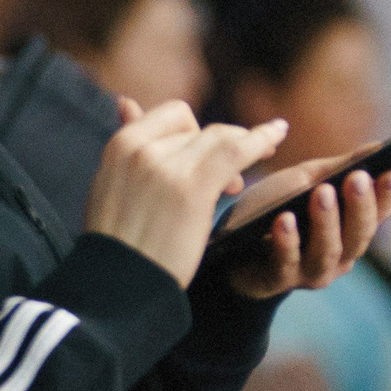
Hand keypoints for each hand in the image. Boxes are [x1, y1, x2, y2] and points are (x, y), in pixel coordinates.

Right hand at [83, 98, 287, 286]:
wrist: (115, 288)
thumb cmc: (117, 246)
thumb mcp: (111, 185)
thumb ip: (130, 148)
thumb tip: (126, 102)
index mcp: (120, 145)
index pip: (172, 116)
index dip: (198, 131)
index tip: (208, 152)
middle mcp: (141, 148)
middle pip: (198, 129)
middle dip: (219, 148)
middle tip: (231, 183)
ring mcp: (166, 167)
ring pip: (220, 137)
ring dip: (244, 144)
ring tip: (260, 160)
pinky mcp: (191, 189)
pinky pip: (236, 150)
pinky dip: (261, 139)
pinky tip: (278, 132)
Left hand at [222, 159, 390, 299]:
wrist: (228, 250)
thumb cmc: (273, 210)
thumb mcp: (304, 182)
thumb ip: (338, 168)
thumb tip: (379, 147)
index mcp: (349, 231)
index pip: (378, 215)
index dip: (387, 196)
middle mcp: (338, 256)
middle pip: (358, 236)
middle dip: (359, 206)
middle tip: (358, 178)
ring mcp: (309, 273)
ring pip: (327, 251)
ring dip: (326, 221)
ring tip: (322, 193)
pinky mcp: (276, 280)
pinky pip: (286, 262)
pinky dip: (287, 240)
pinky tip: (285, 219)